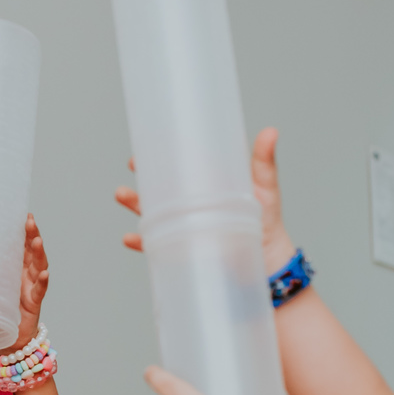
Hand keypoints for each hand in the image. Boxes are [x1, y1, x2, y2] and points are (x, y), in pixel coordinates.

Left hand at [10, 214, 48, 348]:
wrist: (8, 338)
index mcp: (14, 269)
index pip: (20, 245)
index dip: (22, 230)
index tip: (22, 214)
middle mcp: (26, 275)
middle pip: (32, 250)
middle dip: (32, 234)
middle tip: (29, 220)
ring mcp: (32, 287)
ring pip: (38, 266)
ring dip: (39, 252)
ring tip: (38, 240)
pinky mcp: (34, 302)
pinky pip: (40, 290)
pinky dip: (42, 281)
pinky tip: (44, 273)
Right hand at [116, 129, 295, 271]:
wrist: (267, 263)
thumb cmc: (267, 222)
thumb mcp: (265, 188)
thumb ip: (264, 162)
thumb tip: (271, 131)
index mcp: (208, 185)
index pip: (182, 165)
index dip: (166, 153)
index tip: (150, 141)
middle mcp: (192, 204)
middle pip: (162, 187)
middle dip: (144, 176)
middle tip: (133, 164)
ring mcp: (185, 225)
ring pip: (153, 213)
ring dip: (135, 203)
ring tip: (122, 194)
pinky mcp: (183, 249)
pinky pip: (156, 245)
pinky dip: (141, 241)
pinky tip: (130, 237)